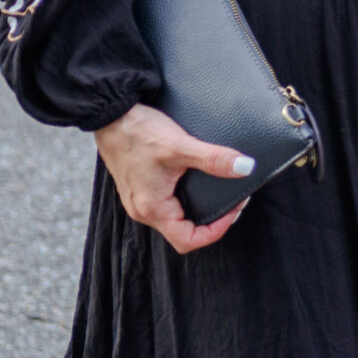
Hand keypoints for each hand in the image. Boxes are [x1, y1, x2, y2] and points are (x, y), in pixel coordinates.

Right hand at [93, 103, 251, 253]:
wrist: (111, 116)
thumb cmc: (138, 133)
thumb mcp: (181, 146)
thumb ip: (213, 159)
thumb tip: (246, 168)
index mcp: (152, 209)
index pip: (187, 241)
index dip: (217, 230)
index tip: (235, 208)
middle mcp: (144, 210)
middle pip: (183, 231)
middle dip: (213, 220)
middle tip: (234, 198)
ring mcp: (140, 200)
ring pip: (175, 218)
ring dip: (200, 209)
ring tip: (221, 189)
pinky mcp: (141, 187)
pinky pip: (167, 203)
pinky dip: (187, 198)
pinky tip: (199, 180)